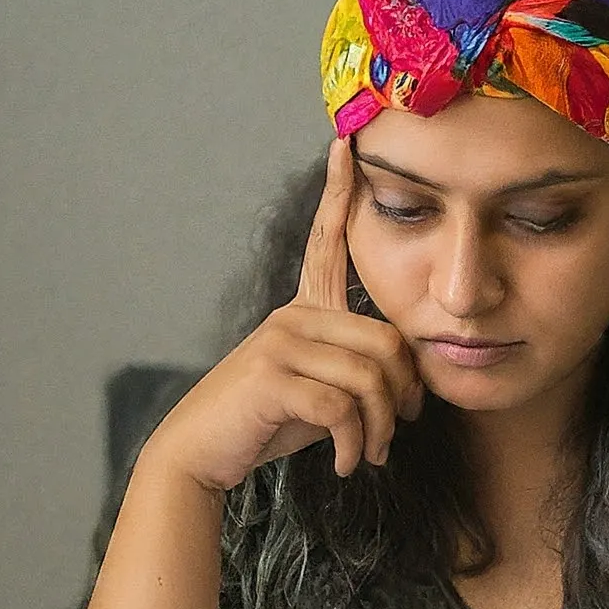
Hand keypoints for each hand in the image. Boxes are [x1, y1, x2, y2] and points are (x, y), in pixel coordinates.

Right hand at [144, 138, 423, 492]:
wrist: (203, 452)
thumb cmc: (265, 422)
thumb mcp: (317, 391)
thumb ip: (354, 373)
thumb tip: (405, 385)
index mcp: (302, 311)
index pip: (325, 242)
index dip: (339, 193)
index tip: (346, 143)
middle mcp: (291, 316)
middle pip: (386, 342)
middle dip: (403, 396)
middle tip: (397, 432)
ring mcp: (280, 342)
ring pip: (370, 379)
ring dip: (380, 429)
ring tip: (368, 455)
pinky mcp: (272, 377)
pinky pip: (343, 408)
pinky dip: (353, 445)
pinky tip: (345, 464)